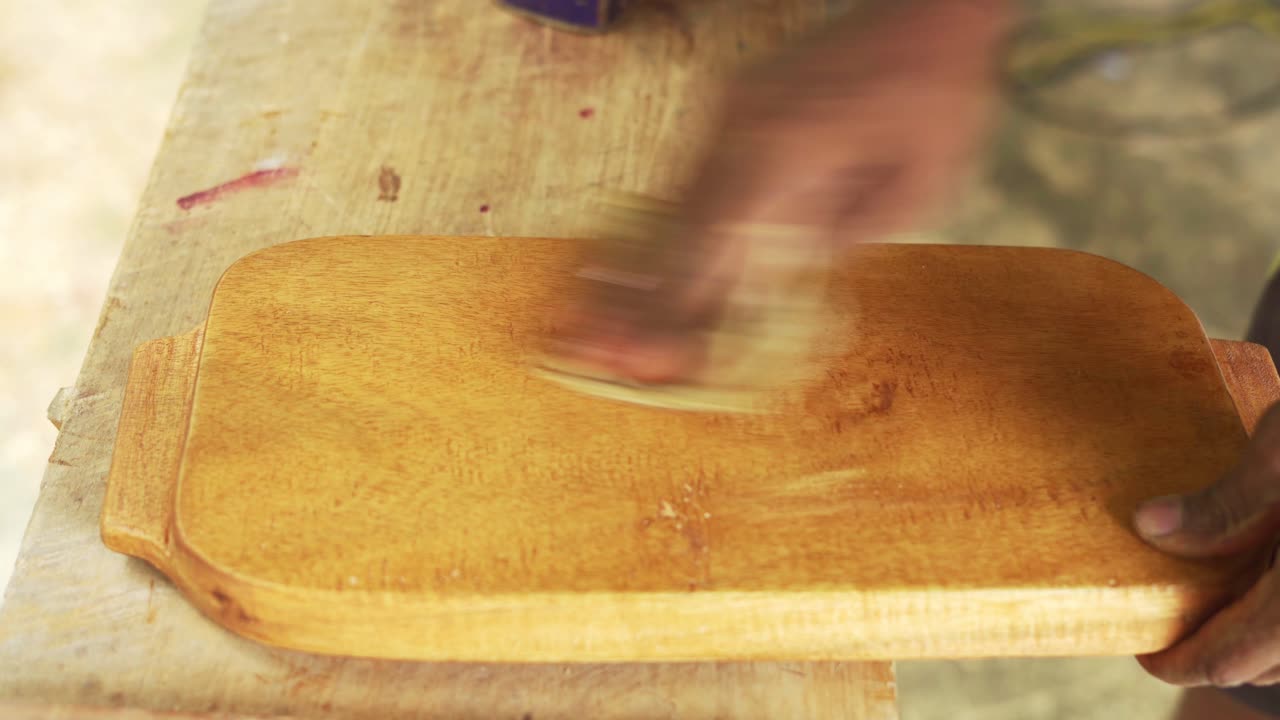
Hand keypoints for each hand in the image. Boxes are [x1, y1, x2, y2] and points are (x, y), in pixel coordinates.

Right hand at [549, 0, 1011, 383]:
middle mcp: (740, 126)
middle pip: (677, 229)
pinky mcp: (728, 107)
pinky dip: (661, 231)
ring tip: (589, 320)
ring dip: (634, 267)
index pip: (717, 247)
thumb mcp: (914, 188)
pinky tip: (628, 270)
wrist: (925, 8)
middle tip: (588, 349)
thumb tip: (778, 280)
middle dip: (635, 298)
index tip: (643, 358)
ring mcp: (726, 111)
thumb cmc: (935, 98)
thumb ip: (840, 241)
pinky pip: (687, 178)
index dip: (677, 308)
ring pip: (673, 204)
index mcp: (787, 148)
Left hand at [1135, 403, 1279, 686]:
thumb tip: (1151, 527)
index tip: (1150, 654)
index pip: (1233, 659)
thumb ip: (1226, 502)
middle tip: (1174, 625)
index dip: (1183, 663)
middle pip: (1266, 665)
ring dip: (1258, 642)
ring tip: (1214, 607)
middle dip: (1216, 652)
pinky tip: (1266, 586)